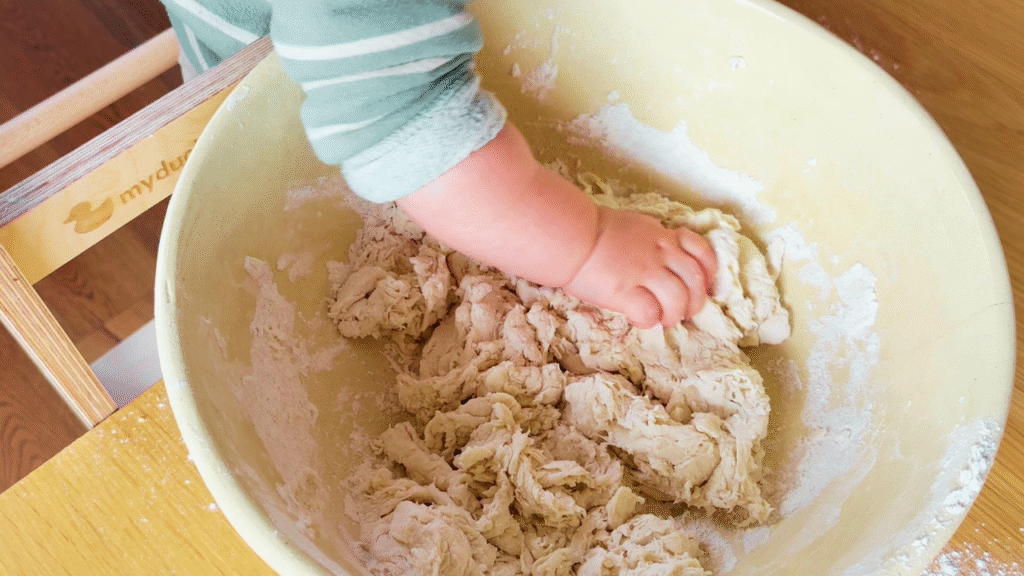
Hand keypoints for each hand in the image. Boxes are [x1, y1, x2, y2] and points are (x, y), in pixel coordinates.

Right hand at [564, 207, 716, 328]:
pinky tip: (637, 320)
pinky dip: (648, 321)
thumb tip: (657, 256)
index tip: (702, 285)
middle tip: (683, 312)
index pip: (700, 251)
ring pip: (679, 300)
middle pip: (695, 281)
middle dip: (695, 302)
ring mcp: (644, 273)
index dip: (707, 272)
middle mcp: (659, 253)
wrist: (569, 235)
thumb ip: (650, 240)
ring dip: (674, 315)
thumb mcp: (632, 226)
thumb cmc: (592, 230)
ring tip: (662, 319)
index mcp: (661, 236)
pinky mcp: (625, 292)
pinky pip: (650, 314)